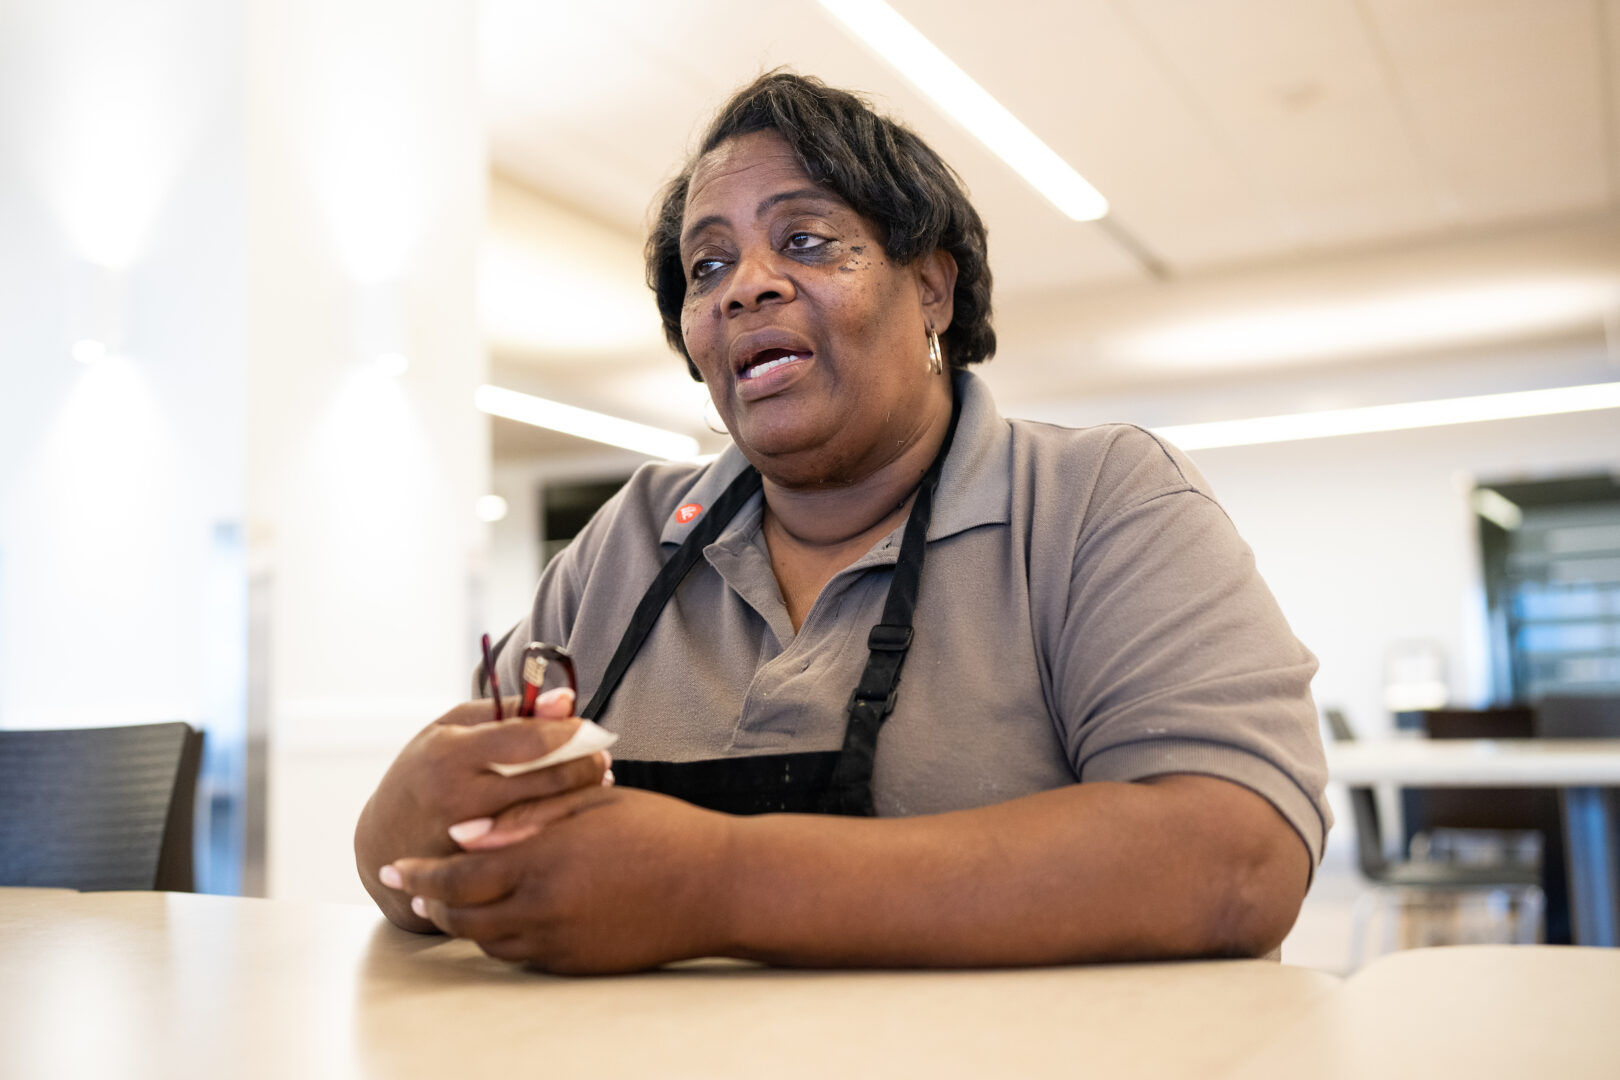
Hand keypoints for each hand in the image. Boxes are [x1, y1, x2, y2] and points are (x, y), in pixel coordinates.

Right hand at [354, 688, 609, 929]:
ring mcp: (468, 843)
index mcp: (451, 755)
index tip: (591, 727)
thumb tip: (566, 700)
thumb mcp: (452, 729)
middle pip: (545, 782)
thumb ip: (509, 712)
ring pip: (547, 819)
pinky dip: (560, 830)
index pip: (527, 741)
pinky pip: (534, 850)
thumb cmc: (424, 772)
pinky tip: (574, 815)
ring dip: (581, 797)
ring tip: (598, 780)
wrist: (383, 843)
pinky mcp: (478, 873)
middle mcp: (458, 799)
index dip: (569, 733)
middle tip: (603, 756)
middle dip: (585, 766)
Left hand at [381, 786, 737, 973]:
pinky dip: (503, 937)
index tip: (395, 866)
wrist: (716, 885)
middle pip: (463, 916)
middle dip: (433, 900)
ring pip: (489, 941)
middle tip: (415, 887)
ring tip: (455, 900)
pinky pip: (523, 956)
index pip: (456, 875)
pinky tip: (508, 915)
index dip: (419, 872)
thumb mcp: (589, 803)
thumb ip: (522, 816)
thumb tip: (463, 833)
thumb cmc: (661, 830)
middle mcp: (544, 910)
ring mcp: (561, 944)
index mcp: (542, 862)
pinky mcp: (579, 965)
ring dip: (465, 921)